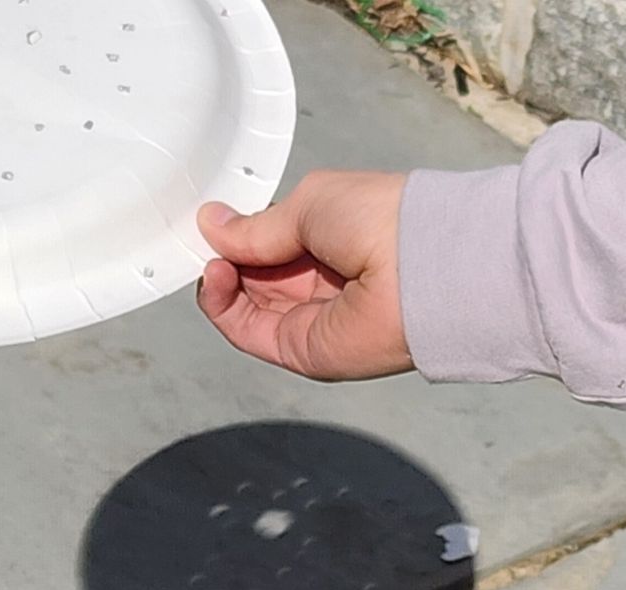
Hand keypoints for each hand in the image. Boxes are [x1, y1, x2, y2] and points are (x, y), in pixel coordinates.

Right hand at [196, 170, 413, 379]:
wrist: (420, 268)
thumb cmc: (381, 220)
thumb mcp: (308, 204)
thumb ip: (257, 226)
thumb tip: (213, 225)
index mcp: (327, 241)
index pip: (268, 243)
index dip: (237, 234)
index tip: (213, 221)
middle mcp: (318, 282)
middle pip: (251, 277)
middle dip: (224, 258)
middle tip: (205, 240)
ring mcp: (308, 318)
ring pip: (243, 307)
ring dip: (219, 282)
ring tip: (215, 261)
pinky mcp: (300, 349)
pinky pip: (247, 332)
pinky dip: (223, 308)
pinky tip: (218, 278)